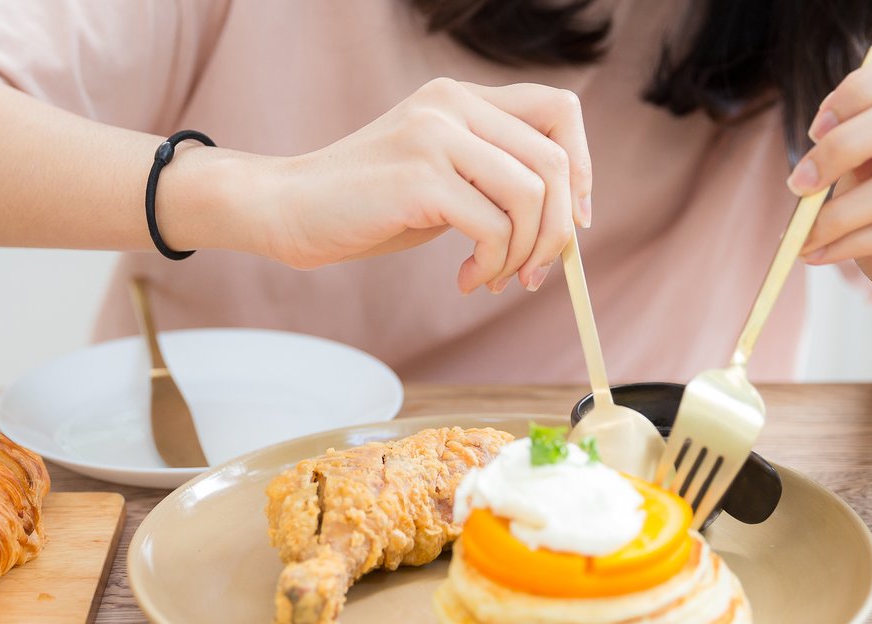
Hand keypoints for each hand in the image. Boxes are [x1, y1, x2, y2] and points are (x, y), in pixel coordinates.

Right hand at [255, 78, 592, 292]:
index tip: (572, 221)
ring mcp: (435, 138)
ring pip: (532, 197)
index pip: (559, 110)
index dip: (581, 167)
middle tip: (533, 272)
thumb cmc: (366, 203)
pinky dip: (492, 264)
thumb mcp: (438, 173)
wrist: (289, 209)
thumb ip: (490, 175)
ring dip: (524, 253)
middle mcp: (452, 105)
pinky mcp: (420, 180)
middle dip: (557, 231)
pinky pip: (493, 228)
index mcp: (460, 97)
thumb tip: (564, 217)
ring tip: (494, 277)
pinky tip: (466, 278)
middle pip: (555, 161)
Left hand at [793, 48, 871, 344]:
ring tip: (803, 238)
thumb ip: (852, 163)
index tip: (815, 129)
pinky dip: (848, 244)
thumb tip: (812, 157)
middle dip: (839, 146)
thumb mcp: (868, 193)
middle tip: (797, 185)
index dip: (856, 90)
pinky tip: (818, 256)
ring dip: (836, 213)